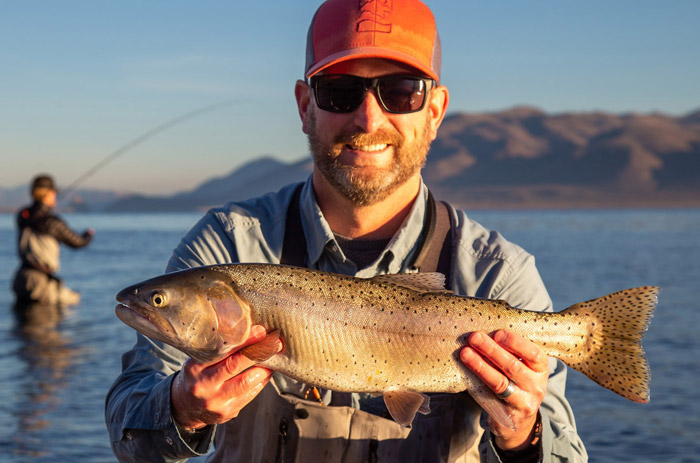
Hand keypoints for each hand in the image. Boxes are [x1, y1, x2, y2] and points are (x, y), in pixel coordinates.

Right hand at [171, 325, 280, 429]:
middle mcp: (204, 385)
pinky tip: (266, 371)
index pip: (221, 351)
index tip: (261, 330)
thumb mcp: (200, 359)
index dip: (244, 340)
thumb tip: (250, 330)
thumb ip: (219, 348)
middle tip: (275, 342)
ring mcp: (215, 401)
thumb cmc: (198, 374)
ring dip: (264, 368)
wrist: (185, 406)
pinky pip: (250, 394)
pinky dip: (261, 381)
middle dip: (258, 352)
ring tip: (273, 356)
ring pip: (247, 382)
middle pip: (235, 365)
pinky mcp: (227, 412)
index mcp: (195, 367)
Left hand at [459, 329, 548, 450]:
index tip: (497, 333)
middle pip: (513, 366)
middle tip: (475, 337)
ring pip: (500, 382)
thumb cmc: (516, 383)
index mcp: (540, 367)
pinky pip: (490, 395)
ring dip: (480, 365)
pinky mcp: (508, 413)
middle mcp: (536, 385)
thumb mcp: (522, 366)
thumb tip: (485, 331)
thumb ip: (510, 352)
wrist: (518, 420)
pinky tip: (467, 370)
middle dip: (492, 350)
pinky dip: (478, 380)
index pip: (533, 353)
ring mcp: (524, 401)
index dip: (515, 342)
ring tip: (465, 353)